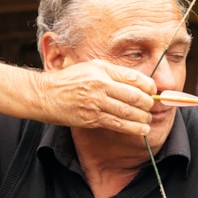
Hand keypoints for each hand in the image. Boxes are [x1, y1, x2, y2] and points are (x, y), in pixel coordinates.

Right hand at [37, 60, 157, 136]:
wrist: (44, 94)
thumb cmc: (69, 79)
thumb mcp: (91, 67)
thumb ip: (113, 72)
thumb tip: (138, 81)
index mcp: (102, 71)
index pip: (134, 78)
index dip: (149, 86)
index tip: (153, 91)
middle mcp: (100, 86)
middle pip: (134, 96)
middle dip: (148, 103)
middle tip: (151, 106)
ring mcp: (95, 103)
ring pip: (128, 112)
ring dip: (143, 118)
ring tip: (148, 120)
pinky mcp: (91, 118)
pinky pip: (116, 124)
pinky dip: (132, 128)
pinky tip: (141, 129)